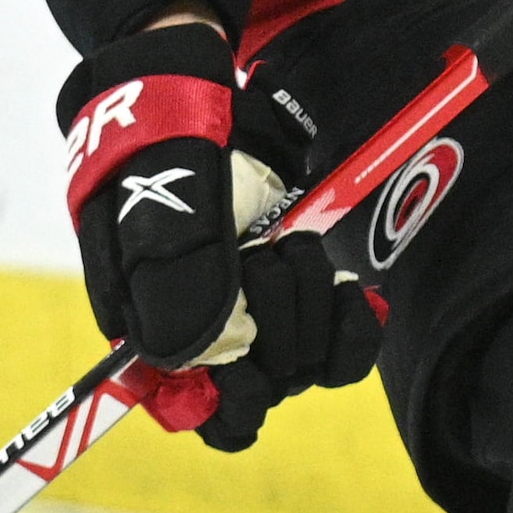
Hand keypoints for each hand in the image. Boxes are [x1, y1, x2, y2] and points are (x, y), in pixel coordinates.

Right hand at [54, 19, 380, 449]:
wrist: (194, 95)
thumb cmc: (162, 151)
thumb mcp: (159, 202)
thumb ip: (174, 277)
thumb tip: (194, 358)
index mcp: (158, 336)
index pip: (208, 416)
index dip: (236, 403)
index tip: (249, 361)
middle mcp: (211, 339)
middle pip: (269, 385)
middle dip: (278, 321)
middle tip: (262, 253)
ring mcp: (259, 315)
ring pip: (310, 362)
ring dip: (313, 303)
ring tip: (289, 241)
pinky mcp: (301, 291)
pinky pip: (347, 342)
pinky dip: (354, 318)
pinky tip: (352, 289)